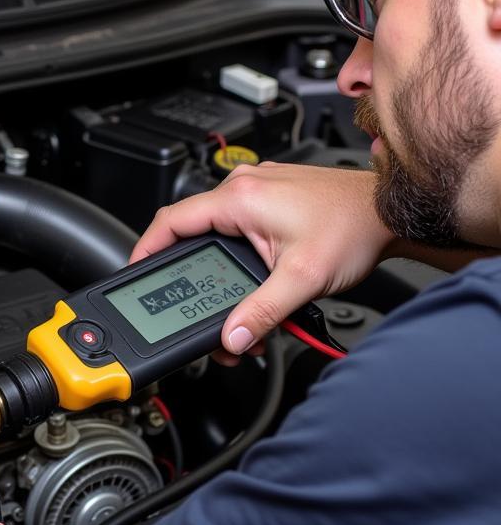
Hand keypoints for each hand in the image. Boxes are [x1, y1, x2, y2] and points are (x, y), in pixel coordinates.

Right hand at [132, 164, 391, 362]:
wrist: (389, 211)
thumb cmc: (354, 229)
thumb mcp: (303, 279)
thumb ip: (262, 313)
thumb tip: (232, 338)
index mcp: (239, 198)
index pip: (170, 221)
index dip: (145, 248)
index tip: (135, 271)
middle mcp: (244, 187)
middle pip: (189, 228)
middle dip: (184, 268)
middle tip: (184, 300)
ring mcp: (257, 189)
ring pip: (213, 228)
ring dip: (211, 264)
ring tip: (223, 298)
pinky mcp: (269, 199)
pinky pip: (234, 224)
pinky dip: (230, 252)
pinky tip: (245, 279)